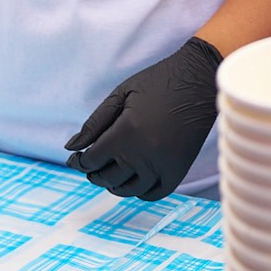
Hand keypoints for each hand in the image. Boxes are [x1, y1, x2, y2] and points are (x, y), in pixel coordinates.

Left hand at [64, 37, 220, 200]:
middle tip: (91, 164)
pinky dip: (140, 191)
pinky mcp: (179, 169)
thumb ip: (94, 123)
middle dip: (94, 172)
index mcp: (125, 133)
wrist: (199, 78)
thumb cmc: (158, 81)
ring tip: (110, 173)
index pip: (91, 160)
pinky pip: (154, 193)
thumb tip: (71, 147)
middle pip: (107, 177)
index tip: (75, 158)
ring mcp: (163, 164)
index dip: (78, 161)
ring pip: (128, 189)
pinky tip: (134, 179)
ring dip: (113, 184)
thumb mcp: (121, 94)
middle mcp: (143, 154)